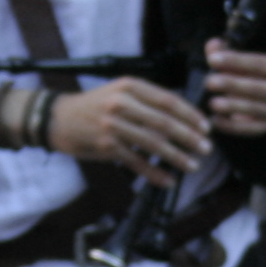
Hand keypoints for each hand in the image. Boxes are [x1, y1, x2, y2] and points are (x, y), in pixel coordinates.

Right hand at [49, 77, 212, 178]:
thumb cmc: (95, 105)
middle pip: (164, 122)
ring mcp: (113, 125)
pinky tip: (168, 180)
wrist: (59, 118)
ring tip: (192, 165)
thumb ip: (147, 100)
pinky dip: (154, 173)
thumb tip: (183, 116)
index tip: (206, 127)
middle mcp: (121, 103)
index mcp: (129, 86)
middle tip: (206, 148)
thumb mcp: (120, 91)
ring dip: (176, 157)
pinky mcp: (106, 146)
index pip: (168, 100)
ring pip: (153, 143)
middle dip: (189, 137)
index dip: (190, 115)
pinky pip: (136, 162)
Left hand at [199, 42, 265, 135]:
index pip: (257, 63)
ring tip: (212, 103)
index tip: (212, 60)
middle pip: (256, 88)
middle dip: (232, 85)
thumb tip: (211, 46)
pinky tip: (216, 120)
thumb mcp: (250, 60)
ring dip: (232, 106)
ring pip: (255, 109)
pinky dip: (233, 127)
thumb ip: (228, 52)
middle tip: (209, 82)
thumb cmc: (261, 74)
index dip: (234, 61)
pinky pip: (251, 129)